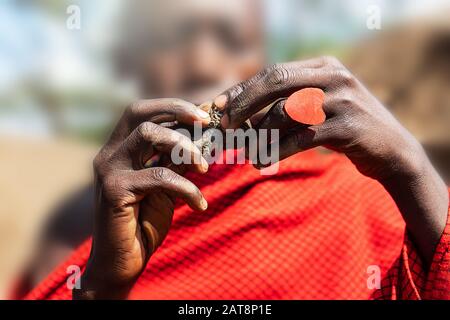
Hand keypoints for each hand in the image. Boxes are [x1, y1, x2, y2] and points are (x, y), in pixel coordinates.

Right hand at [74, 99, 209, 298]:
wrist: (122, 261)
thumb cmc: (144, 222)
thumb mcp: (165, 185)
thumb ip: (176, 161)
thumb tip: (204, 137)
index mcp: (119, 149)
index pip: (141, 111)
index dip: (172, 107)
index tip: (203, 115)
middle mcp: (109, 154)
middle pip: (140, 113)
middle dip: (177, 111)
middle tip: (206, 123)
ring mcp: (109, 171)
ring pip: (148, 135)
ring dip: (184, 147)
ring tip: (204, 167)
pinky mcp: (114, 191)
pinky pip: (159, 176)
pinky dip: (186, 188)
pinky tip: (199, 205)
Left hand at [215, 56, 448, 265]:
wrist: (391, 150)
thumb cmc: (345, 129)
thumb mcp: (319, 109)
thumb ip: (289, 104)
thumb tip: (242, 116)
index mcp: (324, 66)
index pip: (274, 72)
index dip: (244, 89)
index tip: (219, 105)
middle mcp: (333, 76)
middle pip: (276, 82)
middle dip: (244, 103)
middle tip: (225, 125)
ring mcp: (343, 99)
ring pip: (285, 112)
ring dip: (260, 136)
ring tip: (248, 154)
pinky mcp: (348, 126)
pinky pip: (300, 137)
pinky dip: (276, 151)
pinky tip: (264, 161)